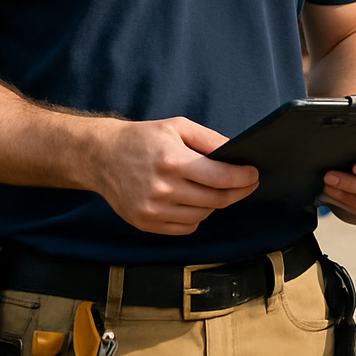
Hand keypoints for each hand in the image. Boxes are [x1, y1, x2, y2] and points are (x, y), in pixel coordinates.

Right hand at [90, 117, 258, 234]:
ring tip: (217, 189)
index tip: (254, 174)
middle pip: (216, 200)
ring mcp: (152, 210)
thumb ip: (210, 140)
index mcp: (173, 161)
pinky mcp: (145, 223)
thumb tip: (236, 154)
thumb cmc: (143, 138)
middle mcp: (162, 189)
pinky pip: (184, 228)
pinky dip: (196, 217)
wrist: (101, 156)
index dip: (244, 178)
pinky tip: (195, 201)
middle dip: (238, 192)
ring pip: (202, 216)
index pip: (221, 178)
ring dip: (216, 204)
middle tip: (248, 183)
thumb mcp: (178, 127)